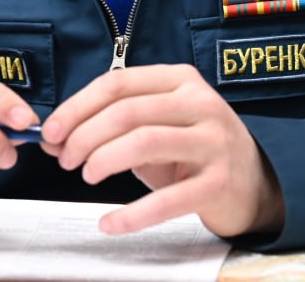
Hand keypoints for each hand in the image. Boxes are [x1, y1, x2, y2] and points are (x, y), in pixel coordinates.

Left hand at [40, 64, 283, 237]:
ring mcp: (213, 142)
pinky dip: (131, 214)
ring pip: (144, 142)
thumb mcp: (155, 127)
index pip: (118, 83)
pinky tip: (109, 223)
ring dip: (103, 160)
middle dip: (84, 136)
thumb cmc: (192, 150)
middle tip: (65, 159)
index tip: (50, 130)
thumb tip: (54, 138)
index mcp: (180, 80)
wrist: (254, 181)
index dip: (77, 106)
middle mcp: (200, 103)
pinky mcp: (219, 183)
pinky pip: (167, 200)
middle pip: (127, 112)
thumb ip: (109, 126)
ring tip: (86, 176)